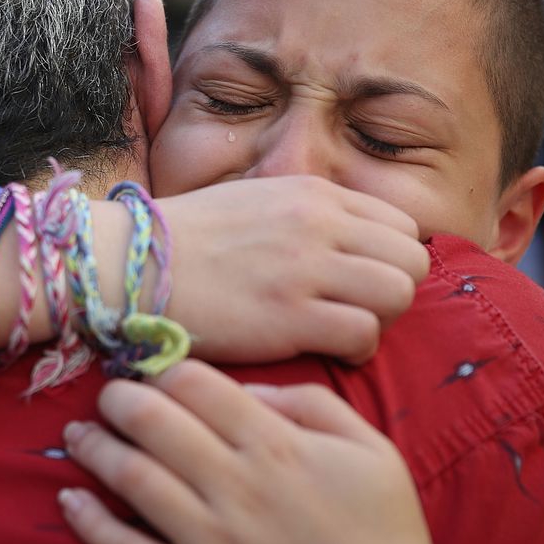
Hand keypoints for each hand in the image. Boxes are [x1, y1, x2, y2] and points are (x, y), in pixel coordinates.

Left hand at [60, 360, 489, 543]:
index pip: (196, 385)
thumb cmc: (385, 537)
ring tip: (78, 434)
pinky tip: (71, 500)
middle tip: (107, 396)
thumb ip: (313, 405)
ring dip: (94, 448)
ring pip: (132, 478)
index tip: (154, 374)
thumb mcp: (371, 451)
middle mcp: (236, 486)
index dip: (165, 371)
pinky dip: (90, 522)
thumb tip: (249, 391)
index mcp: (277, 445)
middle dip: (119, 399)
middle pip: (153, 421)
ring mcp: (210, 543)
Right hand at [156, 176, 428, 364]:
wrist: (131, 264)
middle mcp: (320, 223)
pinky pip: (364, 334)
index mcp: (314, 193)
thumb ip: (308, 215)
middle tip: (358, 311)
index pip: (401, 224)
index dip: (389, 259)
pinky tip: (325, 349)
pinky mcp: (291, 316)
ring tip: (343, 330)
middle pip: (411, 259)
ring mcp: (307, 268)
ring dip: (380, 320)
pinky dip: (355, 349)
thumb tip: (347, 240)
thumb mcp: (257, 202)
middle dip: (395, 290)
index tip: (361, 283)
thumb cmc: (187, 241)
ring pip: (399, 293)